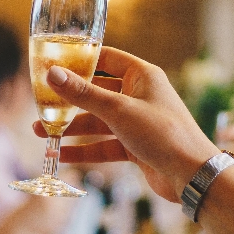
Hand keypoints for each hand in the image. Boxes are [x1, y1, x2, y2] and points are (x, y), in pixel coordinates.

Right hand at [33, 47, 219, 201]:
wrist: (192, 175)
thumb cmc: (163, 134)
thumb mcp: (118, 111)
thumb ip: (83, 94)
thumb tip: (53, 74)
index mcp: (142, 76)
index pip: (106, 59)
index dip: (80, 61)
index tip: (54, 64)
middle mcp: (140, 95)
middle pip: (97, 92)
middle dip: (69, 101)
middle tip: (41, 104)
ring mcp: (137, 122)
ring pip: (98, 121)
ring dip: (72, 127)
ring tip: (41, 133)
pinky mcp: (136, 146)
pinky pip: (104, 144)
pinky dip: (84, 149)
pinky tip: (61, 154)